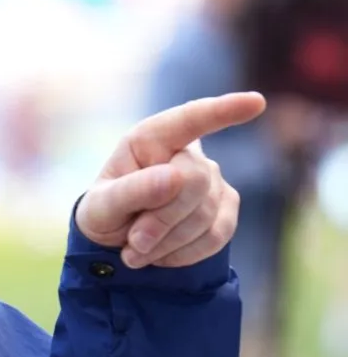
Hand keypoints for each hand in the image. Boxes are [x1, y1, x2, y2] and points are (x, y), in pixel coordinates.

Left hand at [75, 92, 266, 268]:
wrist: (117, 241)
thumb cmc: (105, 212)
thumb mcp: (101, 206)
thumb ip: (131, 191)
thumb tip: (175, 178)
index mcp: (150, 138)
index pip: (190, 119)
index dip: (223, 110)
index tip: (256, 102)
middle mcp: (186, 153)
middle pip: (194, 182)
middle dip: (161, 219)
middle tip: (133, 242)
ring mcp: (212, 180)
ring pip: (205, 214)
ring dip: (168, 242)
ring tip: (137, 249)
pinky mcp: (226, 208)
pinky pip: (218, 235)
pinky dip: (185, 252)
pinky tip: (161, 255)